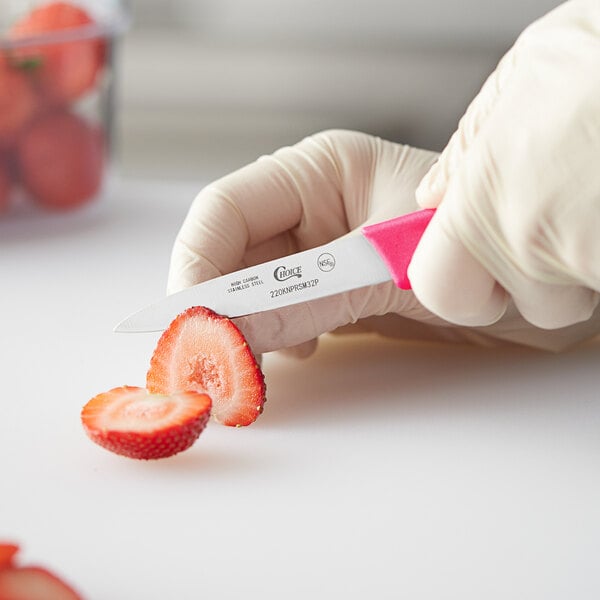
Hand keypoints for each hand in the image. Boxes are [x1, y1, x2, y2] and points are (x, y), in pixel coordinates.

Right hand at [168, 130, 599, 355]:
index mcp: (321, 172)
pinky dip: (273, 342)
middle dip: (215, 308)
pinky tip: (300, 350)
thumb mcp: (395, 265)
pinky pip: (281, 318)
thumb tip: (232, 330)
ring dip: (242, 328)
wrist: (544, 293)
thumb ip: (312, 295)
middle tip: (212, 360)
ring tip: (257, 358)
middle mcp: (312, 212)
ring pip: (249, 292)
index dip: (197, 265)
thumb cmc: (487, 251)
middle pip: (230, 256)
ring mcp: (321, 258)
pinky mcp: (333, 297)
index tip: (192, 323)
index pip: (225, 211)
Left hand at [410, 0, 599, 332]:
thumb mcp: (533, 69)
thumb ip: (472, 144)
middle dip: (538, 278)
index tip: (467, 267)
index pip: (437, 288)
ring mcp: (591, 261)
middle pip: (525, 303)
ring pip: (580, 297)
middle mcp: (532, 240)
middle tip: (560, 222)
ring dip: (589, 264)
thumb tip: (437, 191)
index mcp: (484, 195)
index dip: (454, 283)